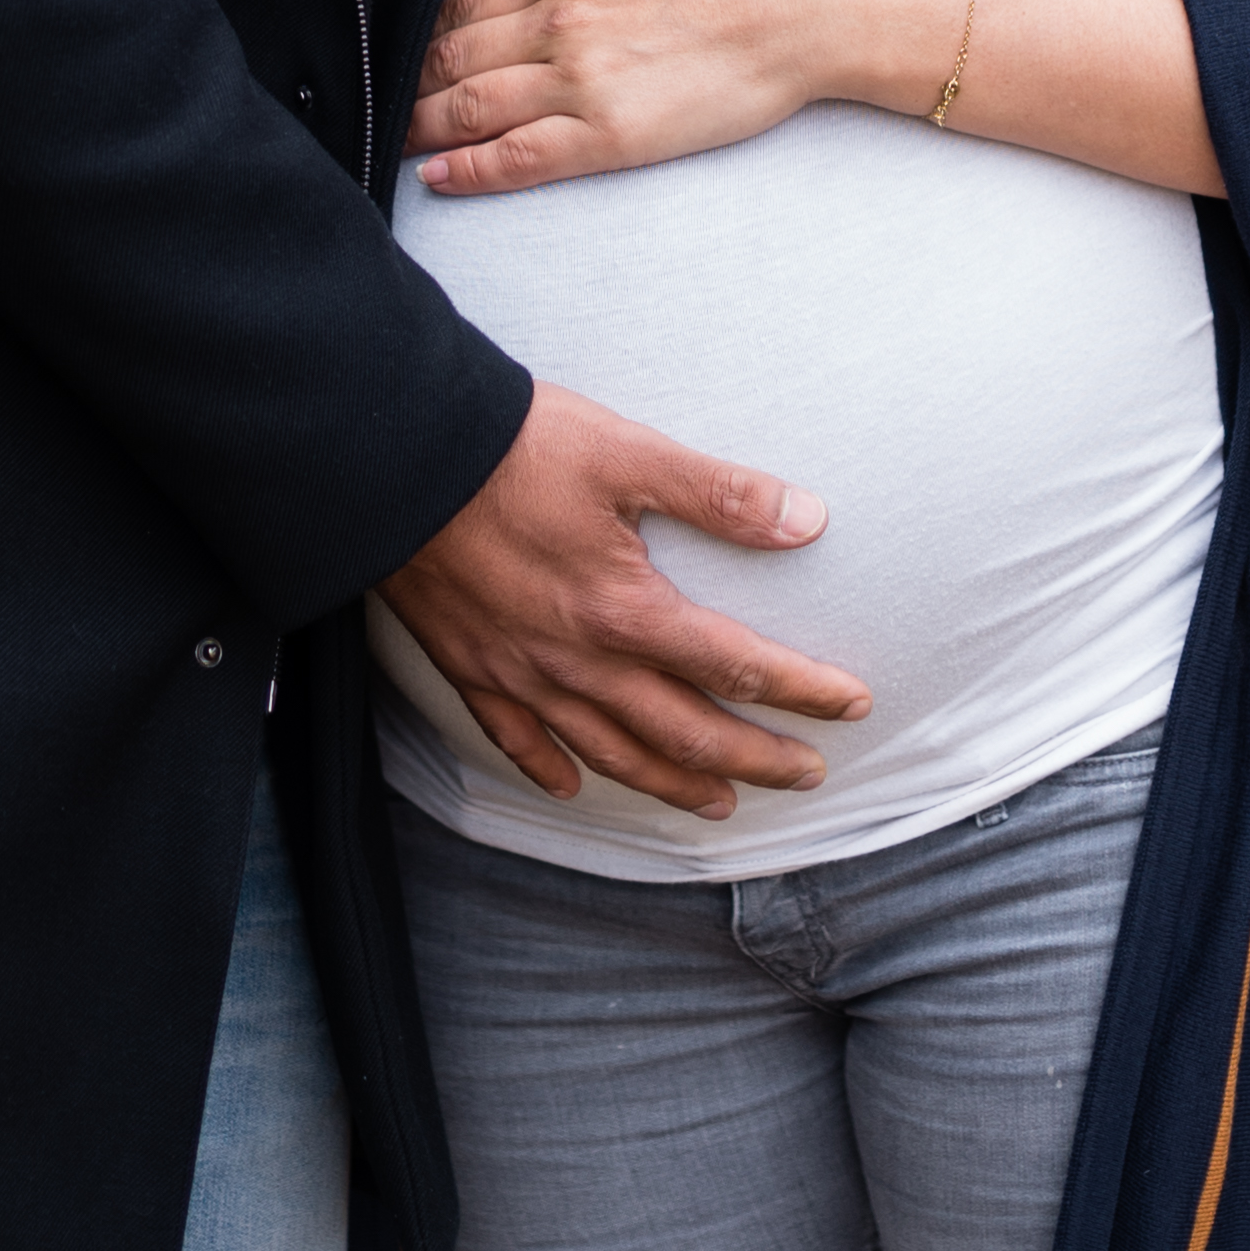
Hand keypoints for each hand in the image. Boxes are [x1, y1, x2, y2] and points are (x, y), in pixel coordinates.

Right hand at [375, 380, 874, 815]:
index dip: (803, 689)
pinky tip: (574, 784)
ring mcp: (522, 675)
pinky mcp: (472, 669)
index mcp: (626, 610)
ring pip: (611, 753)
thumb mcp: (628, 454)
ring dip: (672, 784)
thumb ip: (720, 494)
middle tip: (809, 774)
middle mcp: (579, 661)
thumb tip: (808, 519)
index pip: (738, 665)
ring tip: (718, 803)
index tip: (853, 703)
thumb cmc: (515, 447)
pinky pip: (518, 741)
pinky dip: (553, 770)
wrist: (396, 459)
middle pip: (685, 732)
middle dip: (755, 757)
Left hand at [411, 0, 947, 193]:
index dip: (420, 27)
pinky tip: (438, 175)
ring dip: (419, 126)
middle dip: (403, 80)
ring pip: (470, 110)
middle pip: (451, 58)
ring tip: (388, 140)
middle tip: (372, 100)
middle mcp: (559, 21)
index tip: (395, 43)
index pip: (462, 0)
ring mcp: (581, 82)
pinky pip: (520, 158)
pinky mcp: (612, 137)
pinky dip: (470, 169)